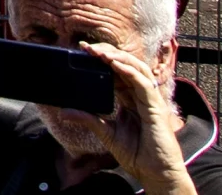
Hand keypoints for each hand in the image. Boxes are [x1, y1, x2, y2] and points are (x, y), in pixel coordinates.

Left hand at [85, 31, 184, 189]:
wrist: (156, 174)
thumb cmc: (137, 155)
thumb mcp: (107, 134)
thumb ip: (89, 119)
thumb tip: (65, 111)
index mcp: (130, 100)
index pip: (117, 73)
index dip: (102, 60)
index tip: (83, 51)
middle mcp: (141, 96)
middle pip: (127, 65)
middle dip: (108, 53)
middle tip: (87, 47)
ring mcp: (150, 100)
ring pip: (137, 69)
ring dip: (118, 57)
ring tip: (99, 52)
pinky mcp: (157, 107)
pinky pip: (144, 84)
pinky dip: (129, 71)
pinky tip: (115, 65)